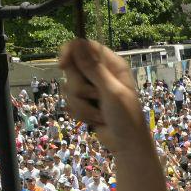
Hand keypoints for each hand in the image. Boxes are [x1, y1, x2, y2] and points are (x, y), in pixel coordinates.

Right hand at [58, 40, 146, 154]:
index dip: (70, 52)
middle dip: (80, 88)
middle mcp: (100, 74)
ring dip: (82, 105)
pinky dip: (81, 114)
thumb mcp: (111, 91)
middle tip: (96, 98)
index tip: (62, 65)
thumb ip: (93, 68)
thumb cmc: (126, 117)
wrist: (127, 146)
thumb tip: (77, 44)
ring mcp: (91, 89)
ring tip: (100, 114)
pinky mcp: (84, 104)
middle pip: (72, 69)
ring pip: (69, 88)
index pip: (84, 46)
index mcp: (111, 64)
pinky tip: (95, 120)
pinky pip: (70, 103)